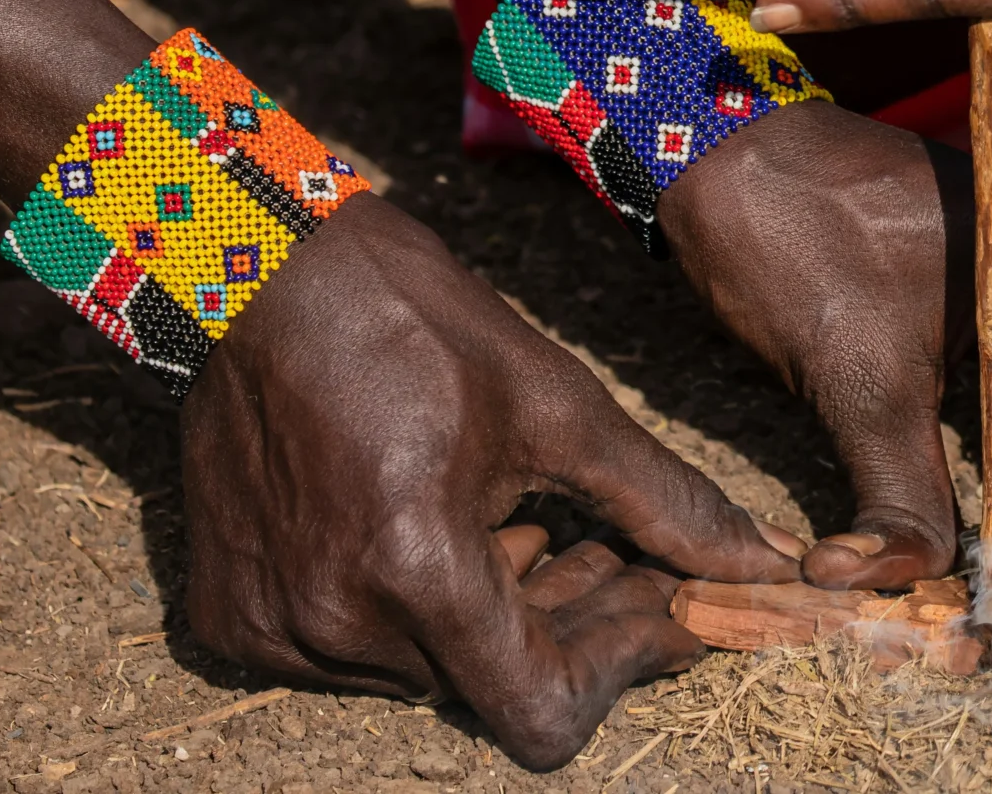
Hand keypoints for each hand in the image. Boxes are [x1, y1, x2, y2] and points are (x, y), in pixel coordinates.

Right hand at [179, 193, 803, 768]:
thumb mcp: (560, 407)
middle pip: (494, 688)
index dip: (622, 666)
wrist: (263, 277)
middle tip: (619, 551)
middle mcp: (335, 625)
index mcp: (417, 572)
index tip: (664, 604)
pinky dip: (419, 612)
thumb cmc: (418, 325)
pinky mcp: (231, 618)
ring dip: (502, 617)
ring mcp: (272, 630)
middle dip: (579, 627)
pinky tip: (454, 532)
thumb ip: (664, 504)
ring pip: (431, 673)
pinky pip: (353, 654)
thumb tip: (759, 566)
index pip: (544, 714)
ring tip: (533, 527)